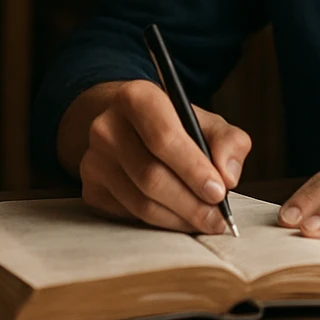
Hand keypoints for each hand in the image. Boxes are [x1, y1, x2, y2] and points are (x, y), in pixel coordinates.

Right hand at [71, 79, 251, 234]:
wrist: (127, 128)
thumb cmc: (172, 126)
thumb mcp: (205, 122)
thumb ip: (229, 142)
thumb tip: (228, 175)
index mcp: (135, 97)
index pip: (163, 137)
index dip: (193, 168)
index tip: (219, 192)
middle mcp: (106, 126)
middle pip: (151, 176)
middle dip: (191, 203)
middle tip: (217, 218)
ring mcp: (93, 159)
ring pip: (141, 202)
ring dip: (178, 218)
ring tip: (204, 220)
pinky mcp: (90, 188)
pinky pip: (129, 215)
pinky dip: (160, 222)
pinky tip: (178, 217)